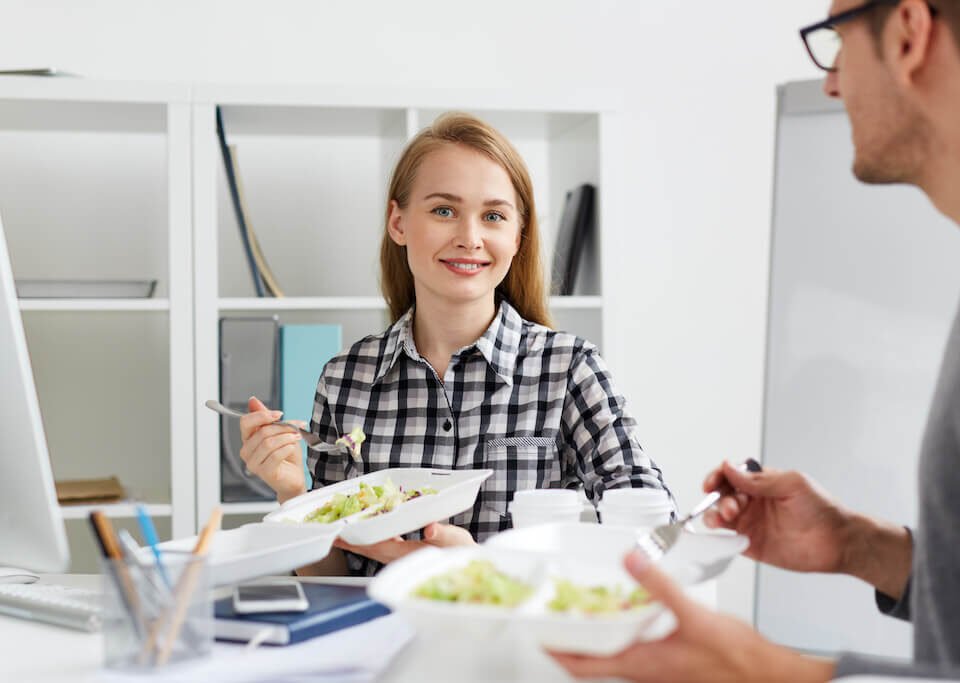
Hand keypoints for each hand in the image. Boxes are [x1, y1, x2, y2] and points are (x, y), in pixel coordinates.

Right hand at [238, 396, 307, 502]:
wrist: (294, 477)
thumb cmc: (286, 455)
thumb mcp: (279, 431)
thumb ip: (266, 417)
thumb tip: (252, 400)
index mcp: (248, 439)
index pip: (245, 422)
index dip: (262, 415)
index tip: (280, 414)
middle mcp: (246, 452)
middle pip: (262, 431)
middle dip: (283, 427)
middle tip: (297, 427)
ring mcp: (253, 464)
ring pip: (269, 443)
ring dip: (287, 437)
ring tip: (297, 437)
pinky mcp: (264, 473)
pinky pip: (275, 455)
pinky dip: (287, 448)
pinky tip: (292, 448)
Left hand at [333, 522, 475, 563]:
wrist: (468, 564)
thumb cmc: (461, 553)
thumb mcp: (454, 540)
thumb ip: (442, 533)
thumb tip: (429, 528)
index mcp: (405, 552)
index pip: (374, 544)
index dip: (355, 539)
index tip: (338, 534)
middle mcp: (397, 555)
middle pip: (367, 546)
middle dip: (348, 539)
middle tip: (328, 530)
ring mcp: (399, 555)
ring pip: (372, 546)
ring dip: (356, 538)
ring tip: (341, 529)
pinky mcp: (403, 552)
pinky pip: (381, 544)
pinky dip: (370, 536)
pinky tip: (368, 528)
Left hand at [549, 551, 834, 682]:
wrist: (767, 676)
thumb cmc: (736, 658)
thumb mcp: (694, 615)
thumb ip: (659, 586)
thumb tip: (630, 559)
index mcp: (640, 664)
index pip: (581, 664)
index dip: (553, 650)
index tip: (532, 632)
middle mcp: (642, 671)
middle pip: (589, 661)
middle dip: (565, 641)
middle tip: (547, 617)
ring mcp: (655, 669)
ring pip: (609, 656)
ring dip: (591, 637)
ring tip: (577, 611)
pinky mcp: (668, 663)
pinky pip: (630, 649)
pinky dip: (618, 632)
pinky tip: (623, 612)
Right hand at [701, 460, 853, 573]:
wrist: (838, 541)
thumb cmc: (821, 508)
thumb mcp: (791, 484)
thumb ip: (757, 479)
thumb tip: (729, 467)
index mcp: (760, 482)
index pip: (730, 475)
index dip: (717, 477)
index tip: (711, 483)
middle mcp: (752, 502)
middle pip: (721, 496)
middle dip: (719, 499)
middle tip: (732, 508)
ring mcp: (751, 523)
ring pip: (720, 517)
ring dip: (713, 516)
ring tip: (720, 520)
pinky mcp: (751, 545)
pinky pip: (728, 540)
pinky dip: (719, 538)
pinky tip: (723, 536)